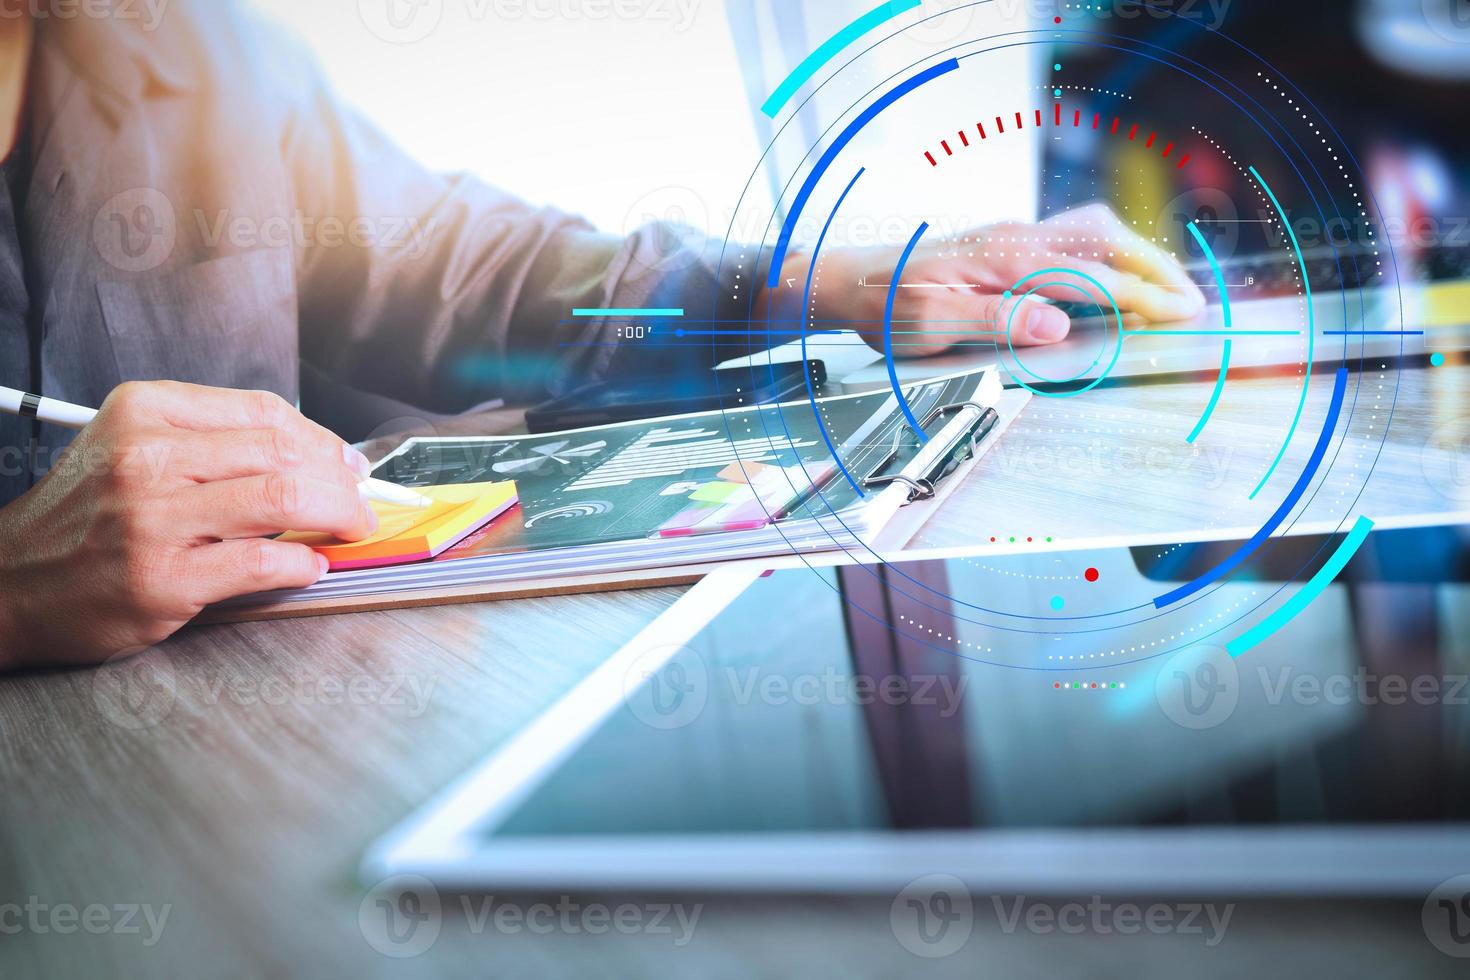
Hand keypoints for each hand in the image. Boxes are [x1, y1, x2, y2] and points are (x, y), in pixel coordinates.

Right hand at [0, 382, 377, 668]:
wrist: (9, 582)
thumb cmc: (88, 517)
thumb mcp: (135, 447)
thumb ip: (217, 443)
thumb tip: (323, 455)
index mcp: (145, 411)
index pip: (266, 412)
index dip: (323, 440)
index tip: (347, 464)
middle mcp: (146, 457)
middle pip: (284, 452)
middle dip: (341, 480)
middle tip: (359, 504)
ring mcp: (152, 519)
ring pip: (284, 498)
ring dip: (337, 516)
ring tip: (349, 530)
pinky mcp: (161, 579)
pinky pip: (264, 563)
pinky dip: (304, 565)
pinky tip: (310, 566)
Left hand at [788, 203, 1205, 356]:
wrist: (848, 281)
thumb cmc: (884, 304)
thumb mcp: (932, 322)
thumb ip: (998, 322)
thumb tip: (1058, 325)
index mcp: (1005, 259)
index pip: (1092, 275)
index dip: (1143, 295)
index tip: (1182, 313)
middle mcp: (1015, 240)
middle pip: (1105, 242)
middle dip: (1155, 270)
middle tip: (1193, 302)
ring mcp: (1011, 239)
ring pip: (1092, 233)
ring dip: (1136, 257)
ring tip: (1168, 288)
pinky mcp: (1004, 247)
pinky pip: (1071, 240)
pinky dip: (1109, 255)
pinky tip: (1117, 274)